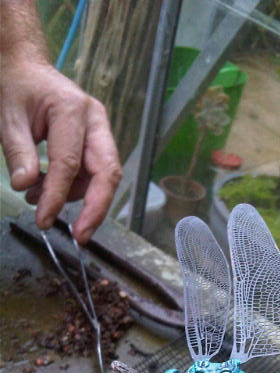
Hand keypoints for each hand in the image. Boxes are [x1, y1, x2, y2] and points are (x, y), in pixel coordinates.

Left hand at [0, 61, 120, 242]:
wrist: (25, 67)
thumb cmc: (16, 86)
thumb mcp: (7, 116)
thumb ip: (18, 151)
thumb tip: (25, 186)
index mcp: (72, 110)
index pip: (70, 163)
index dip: (58, 195)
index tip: (44, 220)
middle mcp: (95, 121)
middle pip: (107, 173)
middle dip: (96, 208)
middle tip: (81, 236)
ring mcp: (100, 132)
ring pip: (103, 177)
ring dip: (76, 198)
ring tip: (40, 202)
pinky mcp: (97, 143)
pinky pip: (93, 175)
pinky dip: (73, 189)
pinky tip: (47, 191)